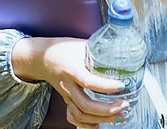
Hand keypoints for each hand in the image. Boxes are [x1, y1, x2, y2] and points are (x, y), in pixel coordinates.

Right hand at [12, 37, 128, 126]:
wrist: (42, 58)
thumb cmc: (63, 49)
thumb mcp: (80, 45)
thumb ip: (98, 49)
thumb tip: (119, 50)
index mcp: (71, 69)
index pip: (88, 81)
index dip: (106, 86)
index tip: (121, 86)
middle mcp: (67, 85)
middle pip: (85, 104)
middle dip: (107, 109)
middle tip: (124, 105)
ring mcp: (66, 95)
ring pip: (81, 114)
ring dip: (101, 118)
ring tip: (119, 116)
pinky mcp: (66, 100)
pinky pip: (73, 117)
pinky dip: (86, 124)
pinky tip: (99, 124)